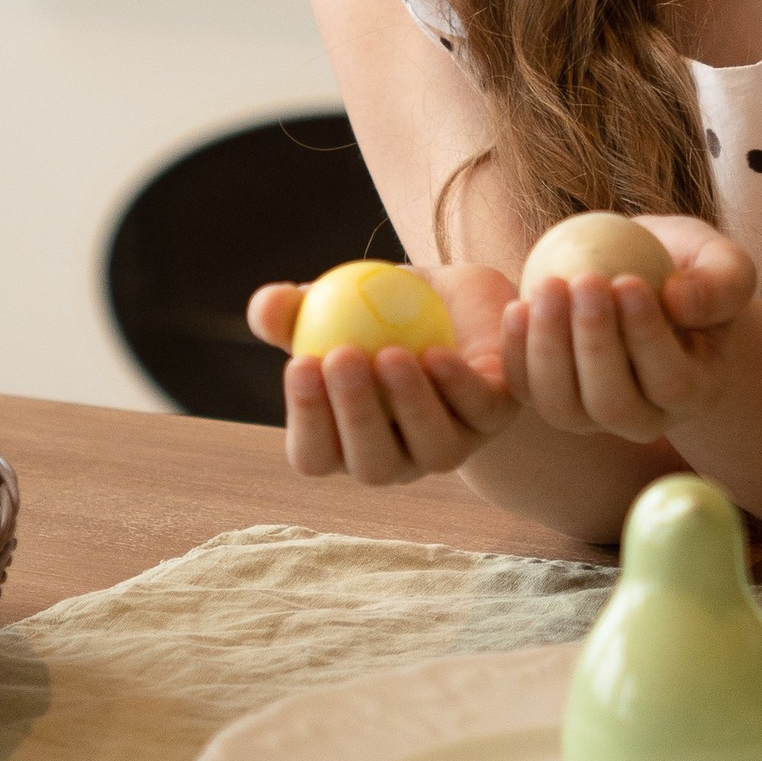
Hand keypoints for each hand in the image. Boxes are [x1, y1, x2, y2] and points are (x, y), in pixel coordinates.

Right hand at [245, 267, 521, 485]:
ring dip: (409, 405)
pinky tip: (437, 351)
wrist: (454, 296)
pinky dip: (458, 383)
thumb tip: (266, 309)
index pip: (316, 455)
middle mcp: (398, 456)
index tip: (300, 363)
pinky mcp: (495, 416)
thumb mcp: (332, 302)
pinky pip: (479, 411)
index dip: (305, 420)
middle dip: (354, 416)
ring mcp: (450, 442)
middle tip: (341, 357)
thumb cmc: (378, 310)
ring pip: (432, 450)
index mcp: (346, 441)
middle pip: (372, 465)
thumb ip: (293, 309)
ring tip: (390, 353)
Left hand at [499, 218, 755, 441]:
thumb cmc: (691, 269)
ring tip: (549, 286)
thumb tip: (678, 302)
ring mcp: (593, 417)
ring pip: (563, 407)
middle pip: (612, 404)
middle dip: (595, 344)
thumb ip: (720, 285)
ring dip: (550, 348)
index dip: (646, 338)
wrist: (644, 276)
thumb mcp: (724, 264)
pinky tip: (517, 305)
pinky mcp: (552, 399)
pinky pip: (526, 391)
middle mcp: (645, 419)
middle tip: (586, 280)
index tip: (627, 281)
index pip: (670, 382)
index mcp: (696, 392)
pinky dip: (517, 353)